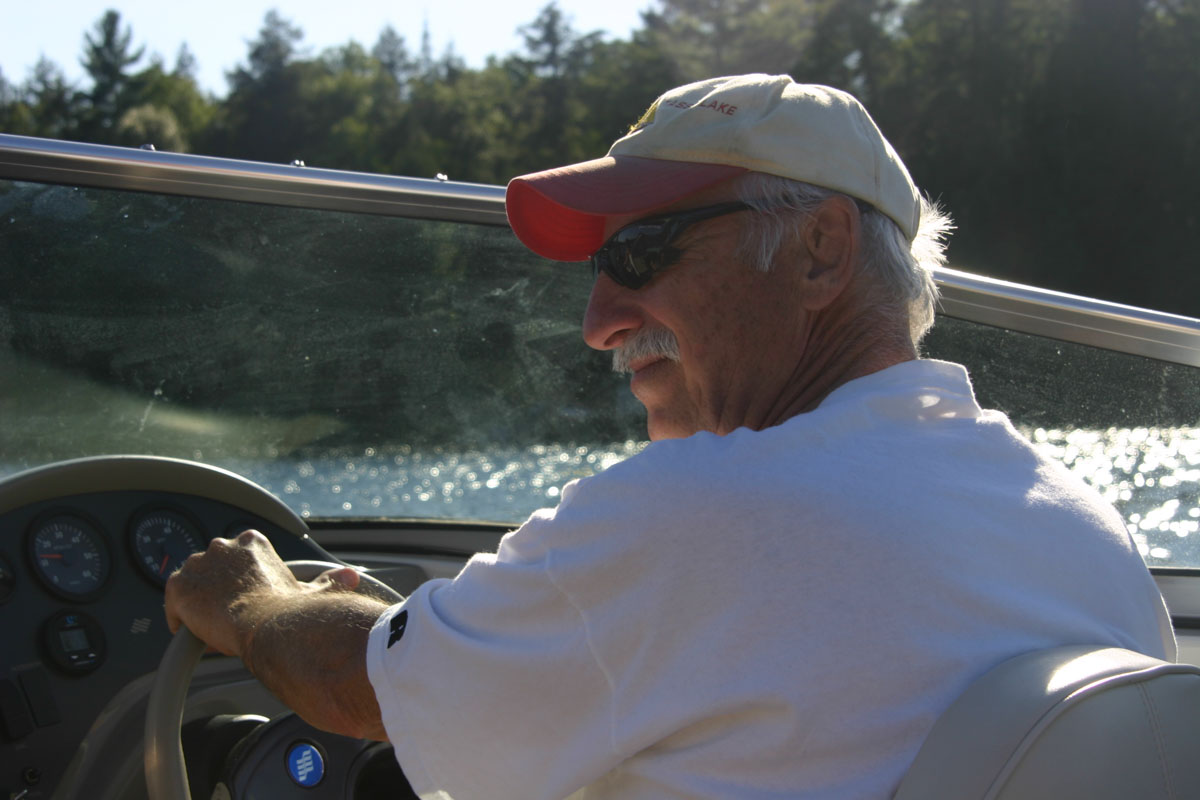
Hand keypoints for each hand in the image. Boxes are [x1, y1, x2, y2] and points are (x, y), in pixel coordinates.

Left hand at [164, 529, 360, 657]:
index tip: (247, 596)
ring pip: (191, 582)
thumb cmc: (292, 608)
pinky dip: (179, 618)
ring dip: (198, 601)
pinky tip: (191, 632)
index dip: (239, 578)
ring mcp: (198, 566)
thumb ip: (327, 581)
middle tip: (229, 613)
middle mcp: (222, 546)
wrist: (268, 625)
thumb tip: (351, 577)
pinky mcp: (180, 588)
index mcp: (252, 542)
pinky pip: (172, 602)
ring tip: (210, 625)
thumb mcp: (313, 591)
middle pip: (211, 566)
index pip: (237, 556)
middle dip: (216, 587)